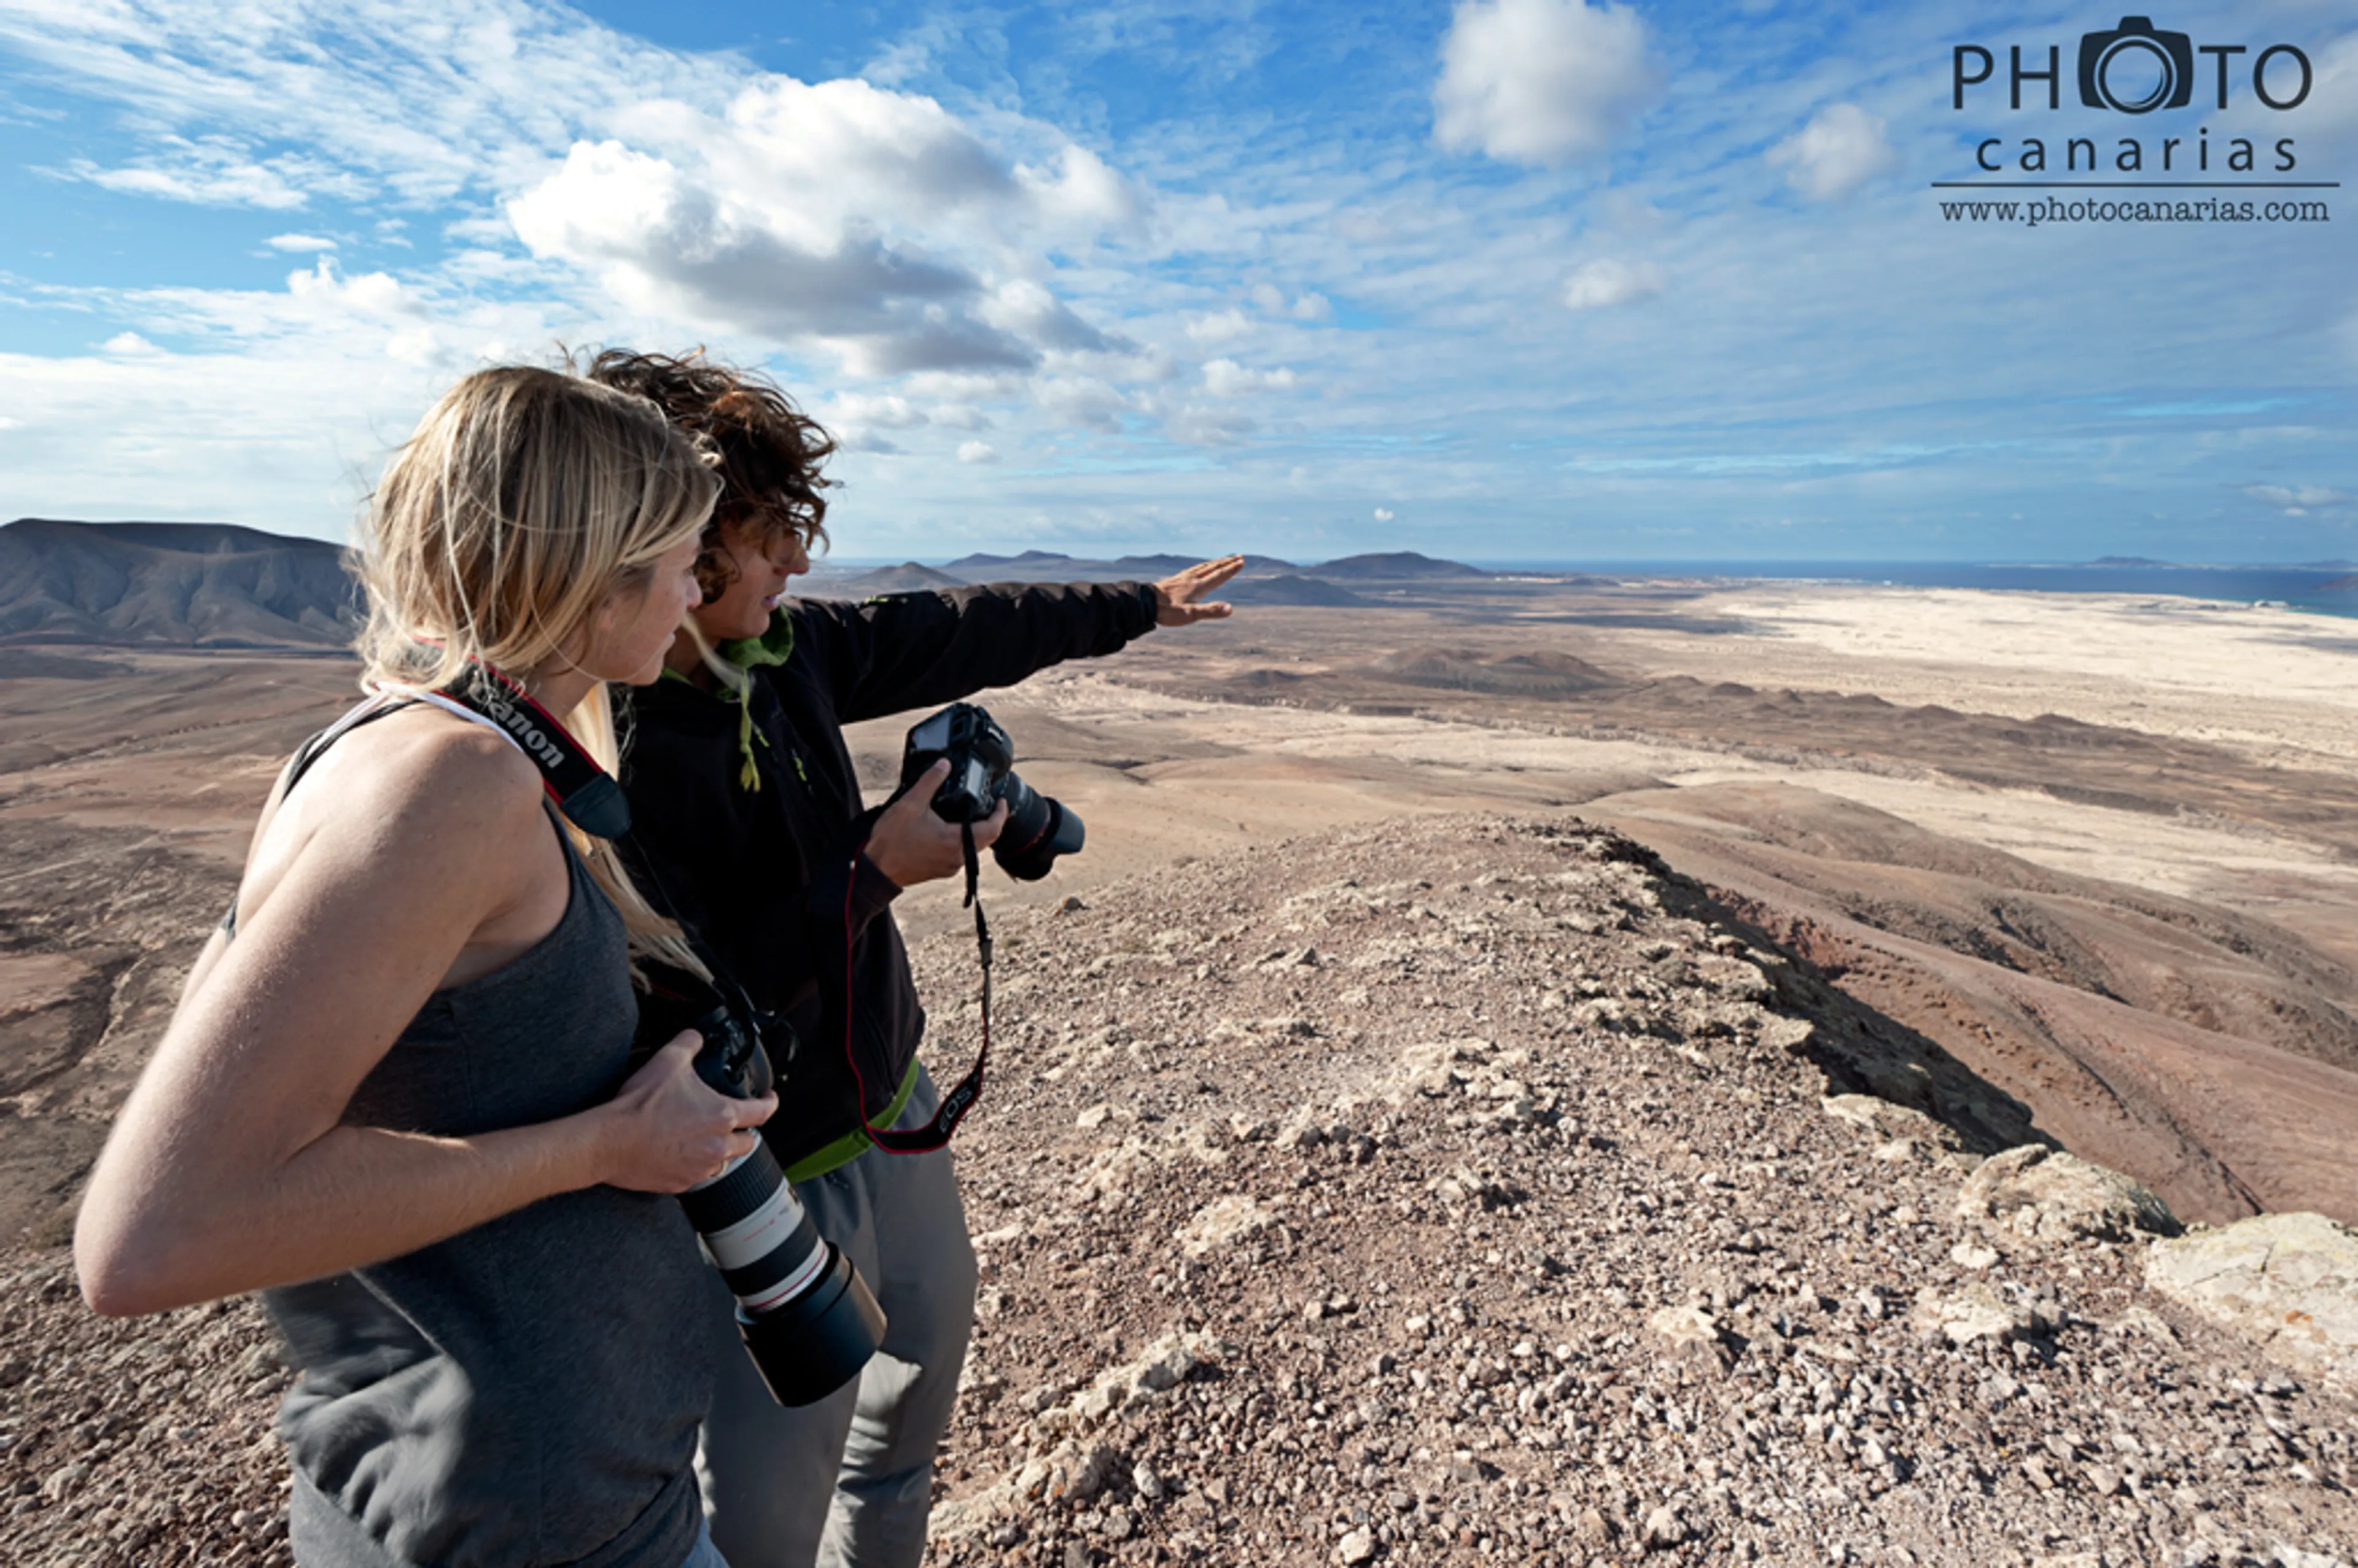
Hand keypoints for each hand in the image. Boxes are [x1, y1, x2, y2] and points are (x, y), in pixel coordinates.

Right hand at [596, 1031, 776, 1192]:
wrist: (610, 1141)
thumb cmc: (639, 1106)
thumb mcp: (668, 1061)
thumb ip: (689, 1044)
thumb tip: (695, 1037)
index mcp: (722, 1116)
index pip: (762, 1112)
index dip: (770, 1102)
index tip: (769, 1098)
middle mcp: (717, 1146)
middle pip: (747, 1143)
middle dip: (744, 1132)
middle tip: (733, 1123)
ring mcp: (700, 1168)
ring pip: (723, 1162)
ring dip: (719, 1151)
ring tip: (704, 1138)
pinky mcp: (681, 1184)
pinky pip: (698, 1176)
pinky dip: (695, 1166)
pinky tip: (681, 1154)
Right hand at [863, 759, 1008, 888]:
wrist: (876, 869)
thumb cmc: (891, 842)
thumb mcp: (910, 804)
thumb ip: (930, 782)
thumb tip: (944, 766)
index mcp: (954, 841)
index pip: (992, 829)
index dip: (1001, 814)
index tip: (1001, 803)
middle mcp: (956, 857)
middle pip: (985, 840)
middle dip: (989, 822)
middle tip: (988, 806)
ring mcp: (949, 866)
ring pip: (972, 848)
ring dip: (974, 832)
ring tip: (968, 814)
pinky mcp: (940, 870)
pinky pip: (959, 854)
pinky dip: (960, 841)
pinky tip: (948, 830)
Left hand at [1152, 555, 1242, 625]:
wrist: (1144, 603)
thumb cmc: (1166, 611)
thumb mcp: (1190, 615)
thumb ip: (1210, 611)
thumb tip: (1230, 609)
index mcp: (1198, 587)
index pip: (1219, 576)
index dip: (1231, 569)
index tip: (1242, 561)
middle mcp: (1192, 579)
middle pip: (1213, 568)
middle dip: (1227, 563)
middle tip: (1239, 556)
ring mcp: (1182, 578)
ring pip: (1203, 567)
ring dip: (1215, 563)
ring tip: (1223, 559)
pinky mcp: (1175, 580)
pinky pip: (1193, 569)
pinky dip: (1201, 566)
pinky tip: (1198, 569)